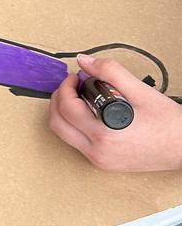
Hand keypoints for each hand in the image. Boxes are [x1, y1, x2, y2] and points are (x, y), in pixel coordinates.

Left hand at [48, 54, 181, 172]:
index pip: (67, 108)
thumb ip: (110, 72)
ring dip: (64, 113)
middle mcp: (98, 152)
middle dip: (58, 100)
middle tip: (71, 86)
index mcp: (105, 135)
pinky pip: (77, 143)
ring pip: (64, 135)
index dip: (66, 87)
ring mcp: (99, 160)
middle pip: (57, 124)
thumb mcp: (141, 91)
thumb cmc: (168, 124)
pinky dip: (75, 125)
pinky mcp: (104, 164)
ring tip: (79, 97)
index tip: (74, 76)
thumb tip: (84, 61)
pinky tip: (89, 112)